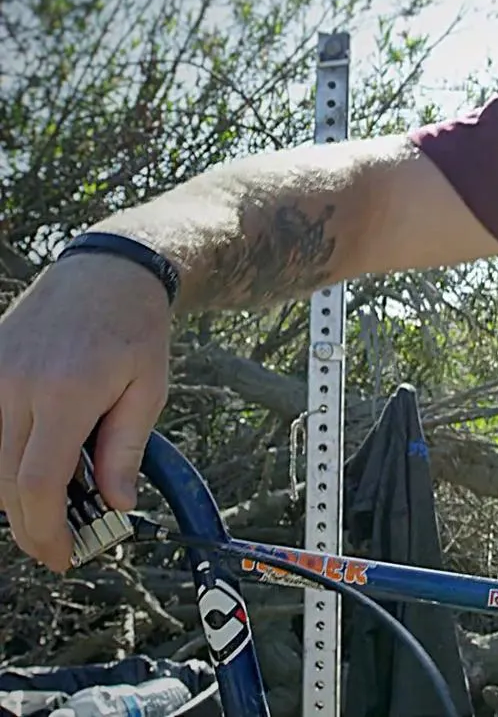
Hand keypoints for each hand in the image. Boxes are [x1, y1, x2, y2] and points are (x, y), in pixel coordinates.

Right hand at [0, 253, 170, 571]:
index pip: (37, 483)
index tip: (64, 556)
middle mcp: (16, 385)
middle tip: (60, 545)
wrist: (106, 274)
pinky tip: (33, 473)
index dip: (46, 529)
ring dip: (13, 497)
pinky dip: (2, 463)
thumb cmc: (135, 331)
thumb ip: (126, 451)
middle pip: (3, 482)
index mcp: (65, 392)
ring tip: (55, 510)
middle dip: (29, 524)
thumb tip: (117, 506)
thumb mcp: (149, 391)